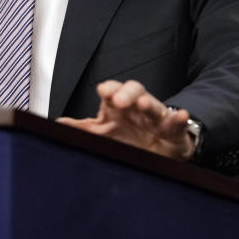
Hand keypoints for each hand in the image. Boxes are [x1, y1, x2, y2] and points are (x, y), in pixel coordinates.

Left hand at [58, 79, 196, 159]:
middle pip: (134, 91)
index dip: (109, 89)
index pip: (113, 91)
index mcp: (118, 108)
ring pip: (155, 104)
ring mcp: (156, 117)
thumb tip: (57, 123)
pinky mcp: (173, 129)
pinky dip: (179, 118)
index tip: (102, 90)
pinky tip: (180, 115)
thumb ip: (82, 128)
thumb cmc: (129, 136)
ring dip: (150, 103)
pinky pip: (177, 122)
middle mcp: (137, 108)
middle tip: (119, 100)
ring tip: (145, 104)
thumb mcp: (104, 132)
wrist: (160, 149)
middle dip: (127, 93)